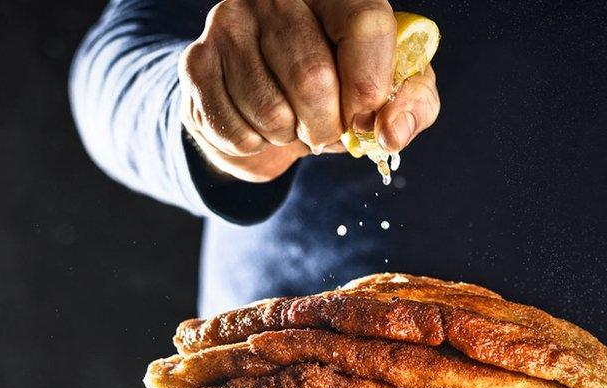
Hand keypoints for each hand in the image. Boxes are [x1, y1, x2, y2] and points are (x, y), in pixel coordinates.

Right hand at [178, 0, 439, 181]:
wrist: (267, 99)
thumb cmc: (339, 89)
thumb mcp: (389, 92)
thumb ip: (410, 105)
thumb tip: (389, 133)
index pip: (364, 23)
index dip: (371, 86)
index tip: (367, 121)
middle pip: (312, 77)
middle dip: (327, 127)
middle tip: (327, 130)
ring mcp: (230, 23)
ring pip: (271, 110)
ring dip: (290, 137)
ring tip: (292, 122)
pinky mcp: (196, 61)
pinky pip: (235, 129)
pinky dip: (257, 145)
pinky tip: (259, 125)